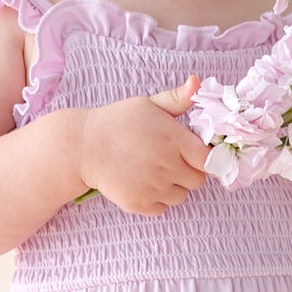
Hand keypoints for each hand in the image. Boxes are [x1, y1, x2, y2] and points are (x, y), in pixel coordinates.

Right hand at [74, 78, 208, 213]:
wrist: (82, 147)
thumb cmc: (117, 122)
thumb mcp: (148, 104)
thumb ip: (177, 98)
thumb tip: (197, 82)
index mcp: (173, 139)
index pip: (208, 159)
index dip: (204, 158)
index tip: (194, 154)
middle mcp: (167, 165)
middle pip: (197, 181)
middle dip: (189, 172)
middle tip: (171, 161)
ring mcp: (153, 187)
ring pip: (181, 196)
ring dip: (173, 187)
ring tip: (154, 171)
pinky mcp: (139, 203)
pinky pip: (162, 208)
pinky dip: (156, 200)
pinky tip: (142, 183)